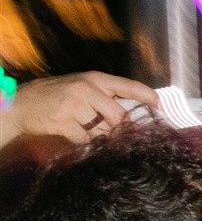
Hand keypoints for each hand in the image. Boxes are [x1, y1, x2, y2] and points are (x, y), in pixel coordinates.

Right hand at [4, 72, 156, 145]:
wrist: (21, 103)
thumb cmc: (57, 96)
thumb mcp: (82, 88)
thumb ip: (106, 98)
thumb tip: (133, 116)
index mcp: (95, 78)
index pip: (129, 86)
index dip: (148, 97)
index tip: (160, 107)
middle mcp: (87, 88)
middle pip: (118, 115)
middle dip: (117, 128)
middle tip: (108, 129)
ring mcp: (74, 104)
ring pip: (103, 129)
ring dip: (99, 135)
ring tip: (84, 127)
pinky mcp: (63, 121)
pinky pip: (86, 139)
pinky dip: (84, 141)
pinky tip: (74, 134)